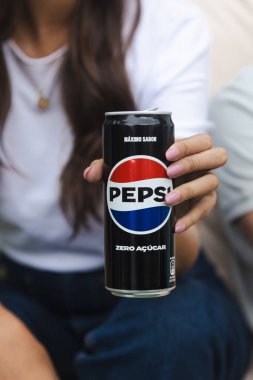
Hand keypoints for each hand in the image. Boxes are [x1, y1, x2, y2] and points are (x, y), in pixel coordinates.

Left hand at [83, 134, 226, 233]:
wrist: (155, 207)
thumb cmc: (140, 179)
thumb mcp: (123, 173)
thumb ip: (106, 168)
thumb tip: (88, 174)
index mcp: (185, 150)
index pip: (200, 140)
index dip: (188, 145)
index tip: (166, 154)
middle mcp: (200, 165)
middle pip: (217, 155)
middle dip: (195, 161)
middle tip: (168, 172)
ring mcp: (204, 185)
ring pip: (212, 182)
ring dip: (190, 190)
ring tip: (166, 201)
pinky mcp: (204, 205)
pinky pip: (206, 209)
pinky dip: (192, 219)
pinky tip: (176, 227)